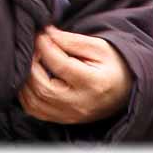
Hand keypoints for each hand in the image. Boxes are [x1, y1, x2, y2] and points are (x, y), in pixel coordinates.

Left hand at [18, 27, 133, 123]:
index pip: (59, 64)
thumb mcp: (97, 46)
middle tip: (34, 46)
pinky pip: (36, 111)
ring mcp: (71, 115)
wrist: (126, 88)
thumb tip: (45, 33)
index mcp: (93, 83)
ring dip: (26, 79)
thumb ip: (69, 40)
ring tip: (33, 60)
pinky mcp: (64, 120)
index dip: (44, 46)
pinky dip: (26, 94)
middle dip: (31, 63)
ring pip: (35, 102)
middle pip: (42, 87)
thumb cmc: (112, 63)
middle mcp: (80, 104)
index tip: (40, 33)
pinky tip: (31, 78)